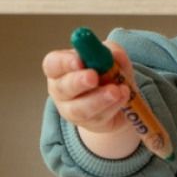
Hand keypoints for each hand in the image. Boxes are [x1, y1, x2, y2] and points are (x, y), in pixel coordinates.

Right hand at [41, 41, 140, 157]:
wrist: (117, 99)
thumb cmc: (106, 72)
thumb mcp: (110, 57)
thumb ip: (112, 52)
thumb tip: (115, 55)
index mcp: (60, 68)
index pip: (53, 64)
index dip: (64, 62)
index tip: (79, 60)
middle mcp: (60, 90)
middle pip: (62, 88)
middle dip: (78, 82)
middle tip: (93, 77)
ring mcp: (72, 110)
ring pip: (80, 108)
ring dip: (99, 98)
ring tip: (115, 91)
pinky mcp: (89, 124)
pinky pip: (99, 116)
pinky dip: (113, 106)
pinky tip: (124, 96)